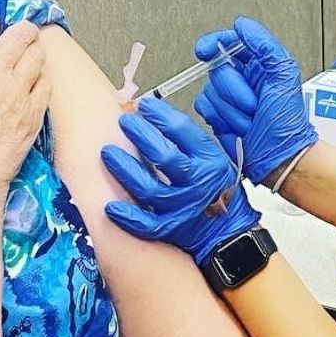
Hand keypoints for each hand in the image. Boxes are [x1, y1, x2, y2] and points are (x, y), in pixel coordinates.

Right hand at [0, 15, 49, 201]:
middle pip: (17, 37)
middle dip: (21, 30)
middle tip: (22, 31)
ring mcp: (17, 95)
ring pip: (37, 58)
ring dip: (35, 50)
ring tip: (33, 51)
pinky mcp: (33, 115)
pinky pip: (46, 86)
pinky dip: (43, 78)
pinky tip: (38, 81)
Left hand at [102, 97, 261, 263]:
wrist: (228, 231)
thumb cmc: (217, 189)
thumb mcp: (216, 158)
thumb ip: (188, 140)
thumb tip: (154, 116)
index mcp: (210, 160)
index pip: (182, 130)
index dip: (160, 115)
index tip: (144, 105)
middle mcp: (197, 183)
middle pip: (164, 156)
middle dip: (140, 135)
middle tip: (124, 122)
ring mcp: (182, 207)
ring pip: (149, 189)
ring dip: (125, 169)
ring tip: (108, 152)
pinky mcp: (170, 228)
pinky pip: (146, 224)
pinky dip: (128, 216)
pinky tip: (110, 205)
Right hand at [193, 17, 318, 185]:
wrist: (278, 157)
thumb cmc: (287, 122)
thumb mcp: (284, 75)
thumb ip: (264, 45)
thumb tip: (242, 25)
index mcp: (258, 64)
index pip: (228, 42)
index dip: (214, 42)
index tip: (205, 50)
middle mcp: (241, 78)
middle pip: (217, 69)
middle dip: (234, 90)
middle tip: (253, 104)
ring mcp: (227, 98)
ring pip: (209, 90)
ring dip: (230, 109)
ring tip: (249, 119)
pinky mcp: (217, 115)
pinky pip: (203, 107)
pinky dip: (219, 118)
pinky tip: (236, 126)